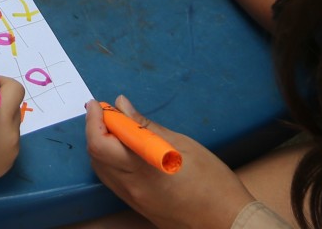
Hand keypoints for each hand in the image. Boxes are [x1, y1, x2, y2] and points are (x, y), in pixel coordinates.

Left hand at [86, 98, 254, 228]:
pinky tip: (126, 151)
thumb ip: (146, 126)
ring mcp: (134, 200)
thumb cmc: (213, 183)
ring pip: (103, 171)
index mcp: (142, 168)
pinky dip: (112, 163)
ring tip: (118, 129)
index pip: (100, 143)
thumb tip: (122, 106)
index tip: (97, 104)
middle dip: (96, 130)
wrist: (227, 221)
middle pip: (96, 157)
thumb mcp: (182, 145)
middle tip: (107, 113)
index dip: (94, 120)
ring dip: (102, 147)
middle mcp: (132, 187)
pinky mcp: (139, 208)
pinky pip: (115, 183)